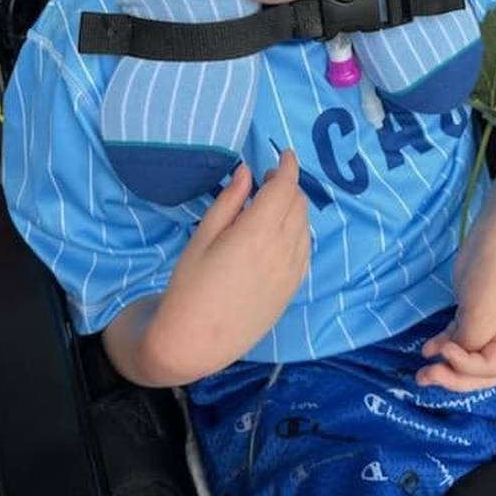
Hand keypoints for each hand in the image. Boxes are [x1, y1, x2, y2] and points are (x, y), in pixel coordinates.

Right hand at [150, 151, 309, 378]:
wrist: (196, 341)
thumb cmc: (189, 286)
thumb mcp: (203, 237)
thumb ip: (229, 201)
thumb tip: (247, 171)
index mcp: (256, 233)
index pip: (284, 187)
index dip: (287, 166)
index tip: (283, 154)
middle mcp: (282, 250)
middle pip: (299, 203)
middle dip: (288, 185)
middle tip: (266, 182)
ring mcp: (291, 271)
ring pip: (305, 225)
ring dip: (294, 208)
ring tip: (270, 207)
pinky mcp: (292, 288)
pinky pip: (306, 249)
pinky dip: (299, 231)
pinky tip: (280, 233)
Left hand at [416, 240, 495, 391]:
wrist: (492, 240)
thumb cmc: (492, 279)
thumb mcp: (480, 315)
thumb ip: (468, 343)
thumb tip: (451, 359)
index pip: (491, 370)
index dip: (465, 366)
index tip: (444, 351)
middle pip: (480, 373)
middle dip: (453, 377)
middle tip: (426, 377)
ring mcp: (490, 330)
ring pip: (468, 359)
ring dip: (445, 365)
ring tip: (421, 373)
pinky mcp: (474, 317)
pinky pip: (460, 340)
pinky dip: (445, 345)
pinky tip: (428, 348)